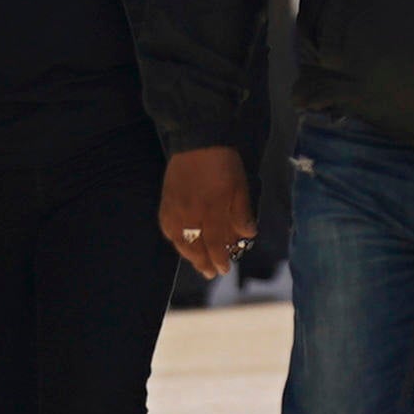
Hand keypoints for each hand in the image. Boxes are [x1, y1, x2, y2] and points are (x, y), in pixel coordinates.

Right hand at [159, 146, 253, 281]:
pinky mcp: (166, 202)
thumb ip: (242, 211)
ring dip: (189, 255)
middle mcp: (191, 213)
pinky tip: (181, 243)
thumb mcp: (240, 184)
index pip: (215, 242)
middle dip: (204, 262)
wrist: (197, 140)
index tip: (224, 269)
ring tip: (198, 263)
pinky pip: (167, 228)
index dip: (219, 258)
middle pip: (195, 246)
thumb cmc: (223, 161)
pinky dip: (175, 239)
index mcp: (212, 208)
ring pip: (179, 240)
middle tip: (211, 273)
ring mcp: (175, 208)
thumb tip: (248, 234)